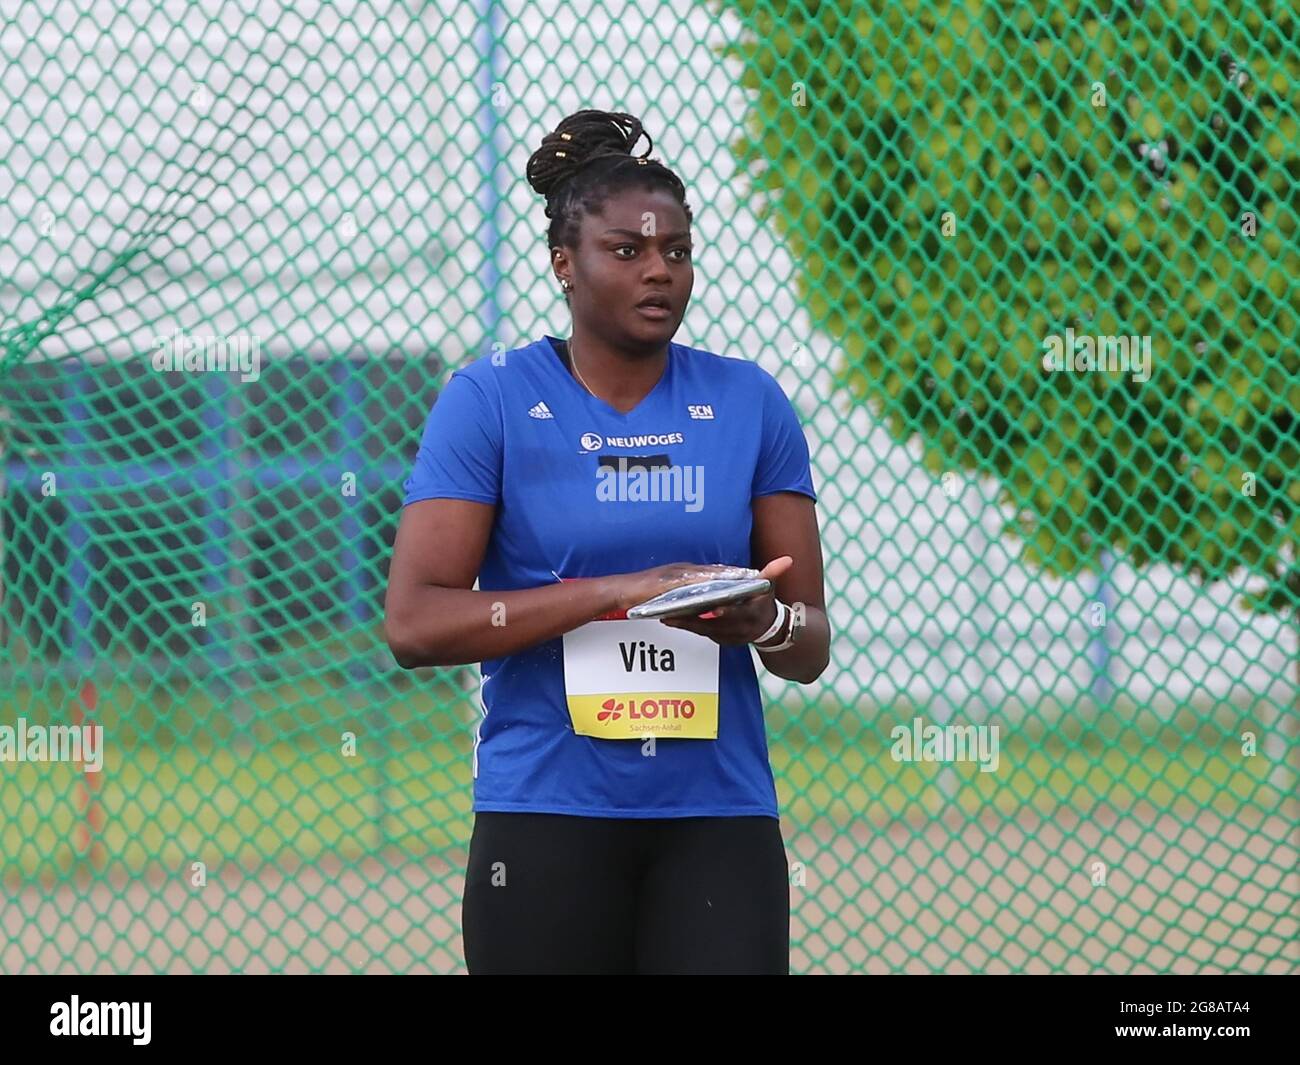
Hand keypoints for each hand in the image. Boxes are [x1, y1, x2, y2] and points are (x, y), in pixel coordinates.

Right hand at [612, 561, 764, 612]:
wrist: (621, 591)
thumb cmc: (643, 593)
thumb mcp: (668, 592)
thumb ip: (685, 594)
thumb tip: (702, 602)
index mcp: (685, 571)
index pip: (714, 571)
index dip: (733, 573)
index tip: (752, 575)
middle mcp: (684, 569)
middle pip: (716, 570)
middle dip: (736, 572)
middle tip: (757, 574)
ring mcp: (677, 573)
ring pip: (708, 574)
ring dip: (727, 576)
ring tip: (746, 579)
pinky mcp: (670, 581)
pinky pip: (693, 582)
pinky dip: (708, 583)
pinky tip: (721, 587)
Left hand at [659, 556, 792, 645]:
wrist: (767, 629)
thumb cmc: (764, 603)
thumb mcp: (768, 588)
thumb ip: (773, 573)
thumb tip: (787, 560)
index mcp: (749, 616)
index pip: (733, 614)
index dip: (721, 613)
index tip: (709, 608)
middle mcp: (738, 629)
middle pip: (711, 625)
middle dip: (690, 620)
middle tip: (669, 613)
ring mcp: (728, 637)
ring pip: (703, 631)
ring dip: (684, 624)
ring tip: (665, 615)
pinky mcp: (720, 640)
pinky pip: (701, 633)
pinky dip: (688, 626)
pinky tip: (672, 619)